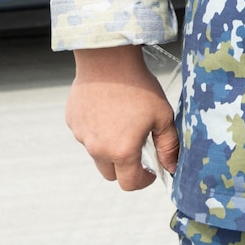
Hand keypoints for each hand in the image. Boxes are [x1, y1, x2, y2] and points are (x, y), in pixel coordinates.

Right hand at [66, 45, 176, 190]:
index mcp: (122, 151)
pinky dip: (97, 131)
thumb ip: (168, 146)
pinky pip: (86, 135)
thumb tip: (171, 167)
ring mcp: (82, 136)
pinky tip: (109, 110)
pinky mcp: (73, 122)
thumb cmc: (138, 87)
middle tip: (138, 148)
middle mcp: (98, 149)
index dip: (143, 181)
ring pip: (97, 153)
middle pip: (111, 173)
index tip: (151, 171)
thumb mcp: (162, 116)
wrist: (108, 60)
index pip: (129, 184)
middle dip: (125, 167)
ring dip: (110, 148)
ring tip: (123, 121)